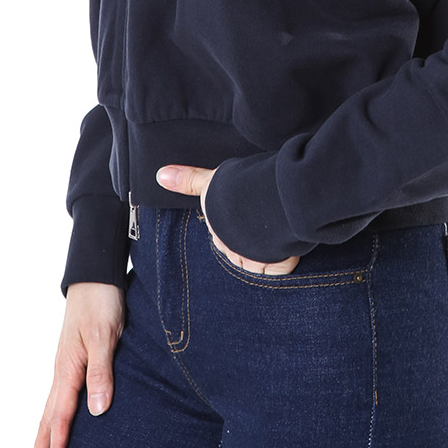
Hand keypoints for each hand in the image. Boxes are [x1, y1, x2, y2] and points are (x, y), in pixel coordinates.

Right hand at [22, 282, 125, 447]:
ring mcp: (68, 364)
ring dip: (45, 434)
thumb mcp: (104, 336)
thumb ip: (100, 373)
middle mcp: (64, 369)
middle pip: (48, 417)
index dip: (57, 446)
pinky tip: (63, 419)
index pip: (60, 416)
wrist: (97, 274)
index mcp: (68, 368)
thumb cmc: (100, 302)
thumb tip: (96, 411)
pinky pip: (64, 394)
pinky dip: (58, 414)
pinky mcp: (76, 357)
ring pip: (53, 407)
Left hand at [156, 164, 299, 275]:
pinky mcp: (278, 264)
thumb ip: (188, 181)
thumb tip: (161, 176)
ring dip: (264, 256)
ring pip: (257, 264)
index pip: (222, 238)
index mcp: (218, 233)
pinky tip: (286, 253)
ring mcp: (255, 260)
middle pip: (238, 253)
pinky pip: (278, 271)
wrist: (261, 200)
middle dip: (245, 246)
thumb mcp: (209, 181)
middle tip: (257, 229)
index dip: (231, 228)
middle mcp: (233, 251)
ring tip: (272, 240)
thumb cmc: (236, 189)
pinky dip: (283, 264)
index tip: (239, 220)